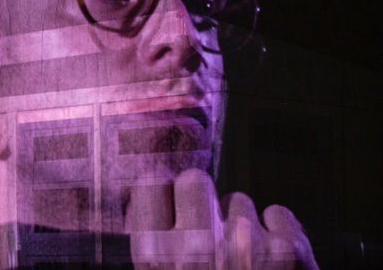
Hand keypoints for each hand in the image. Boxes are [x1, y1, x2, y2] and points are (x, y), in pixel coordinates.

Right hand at [127, 168, 318, 268]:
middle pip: (195, 180)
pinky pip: (278, 213)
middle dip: (201, 198)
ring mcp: (247, 244)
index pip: (150, 188)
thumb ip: (155, 253)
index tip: (171, 208)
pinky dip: (278, 231)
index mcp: (156, 259)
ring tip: (244, 259)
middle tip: (208, 223)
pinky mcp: (290, 251)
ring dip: (241, 222)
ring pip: (240, 200)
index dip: (164, 198)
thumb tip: (153, 208)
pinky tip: (274, 259)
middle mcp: (197, 244)